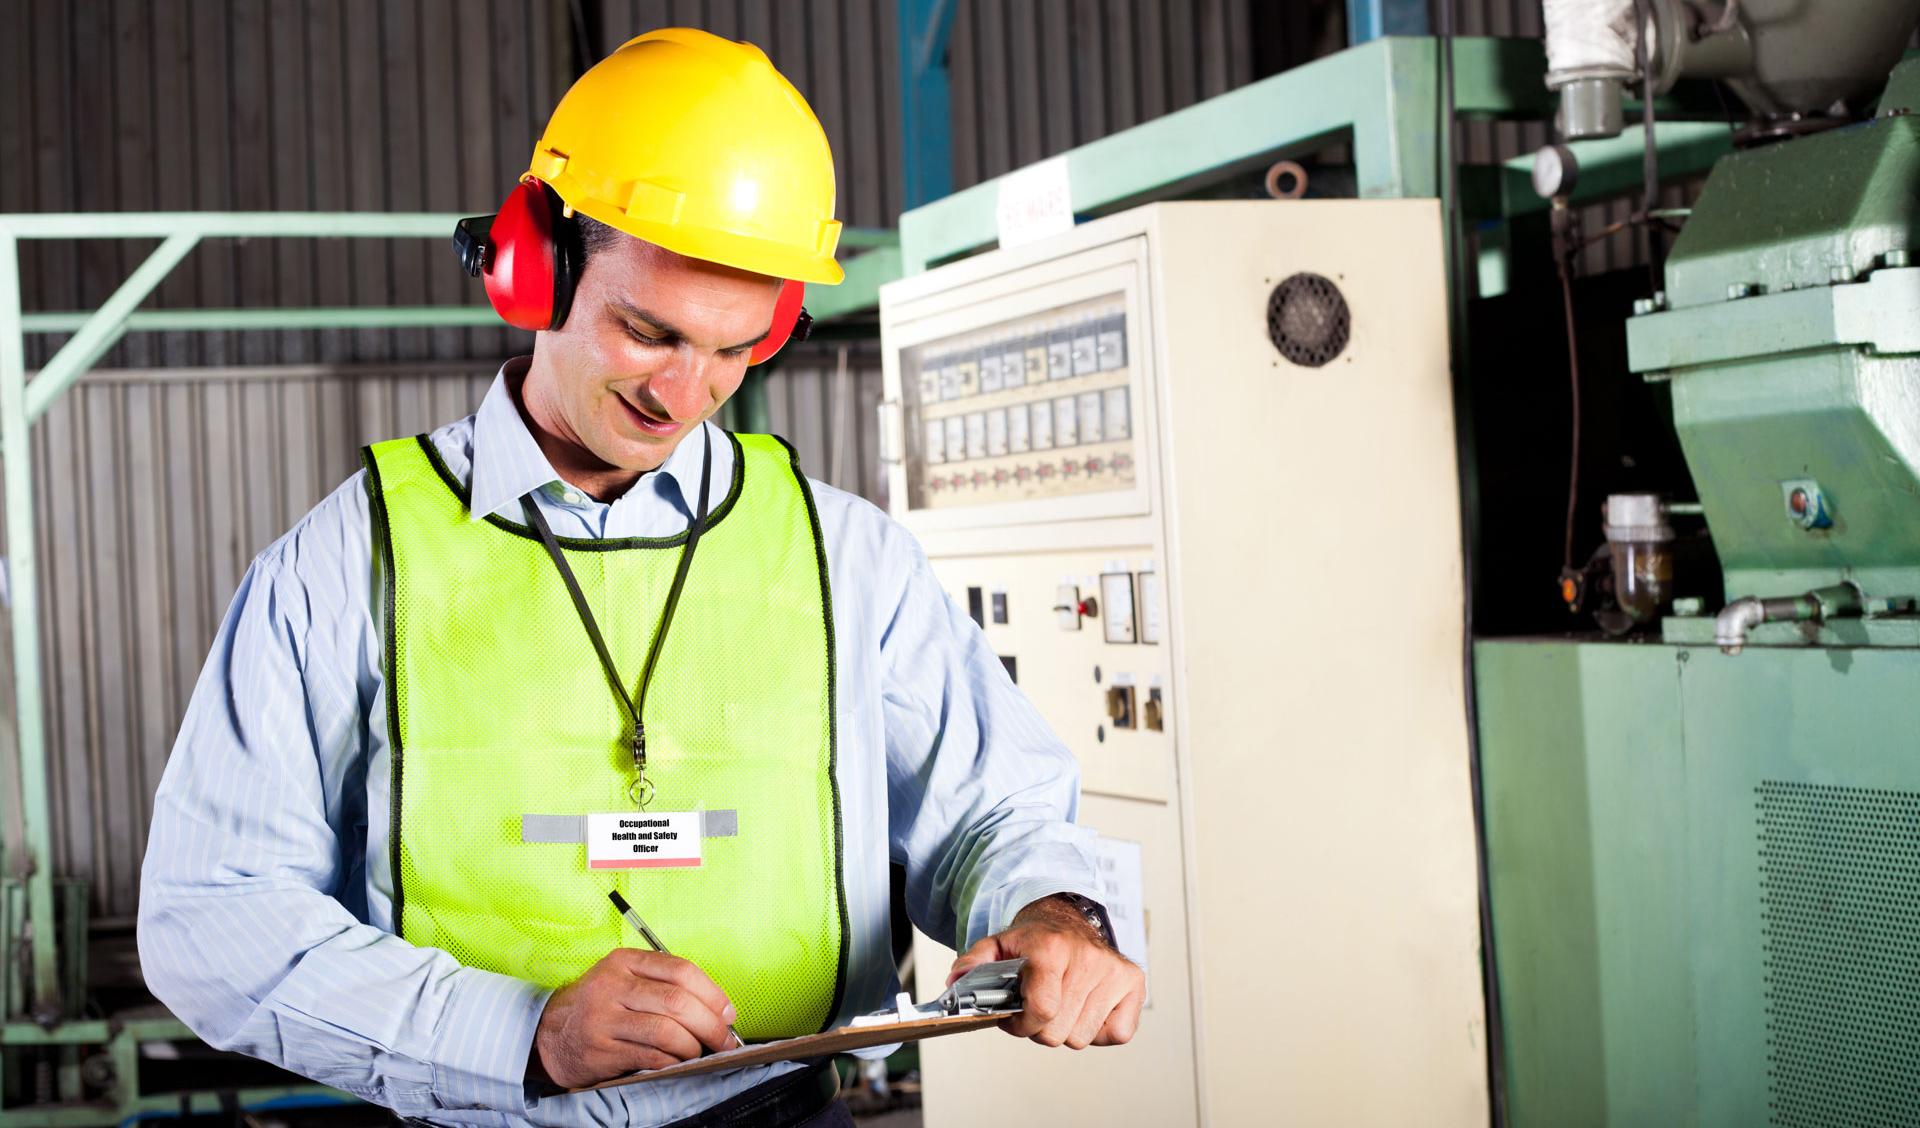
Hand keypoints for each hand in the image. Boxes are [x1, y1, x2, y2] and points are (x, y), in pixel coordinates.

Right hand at [529, 948, 738, 1088]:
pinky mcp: (601, 1050)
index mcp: (624, 961)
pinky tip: (676, 1062)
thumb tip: (717, 1008)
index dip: (712, 993)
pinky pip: (650, 1056)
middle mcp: (612, 986)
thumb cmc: (600, 1006)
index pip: (680, 970)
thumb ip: (662, 984)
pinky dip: (672, 1061)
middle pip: (677, 1001)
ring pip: (666, 1031)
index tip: (727, 1012)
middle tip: (723, 1039)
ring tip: (698, 1051)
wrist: (550, 1034)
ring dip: (692, 1046)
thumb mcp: (623, 979)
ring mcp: (604, 1019)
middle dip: (710, 1024)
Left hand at [946, 895, 1144, 1049]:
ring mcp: (1114, 971)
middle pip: (1058, 1032)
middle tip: (1039, 1006)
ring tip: (1062, 1002)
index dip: (1023, 1024)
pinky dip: (1099, 1029)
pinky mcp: (1133, 983)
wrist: (1067, 919)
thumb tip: (954, 983)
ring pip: (1082, 1038)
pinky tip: (1087, 1007)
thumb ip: (972, 964)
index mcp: (1052, 949)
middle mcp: (1088, 958)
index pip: (1042, 1010)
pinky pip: (1116, 1034)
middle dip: (1041, 1027)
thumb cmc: (1035, 940)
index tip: (1018, 1017)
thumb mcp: (997, 945)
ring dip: (1067, 1028)